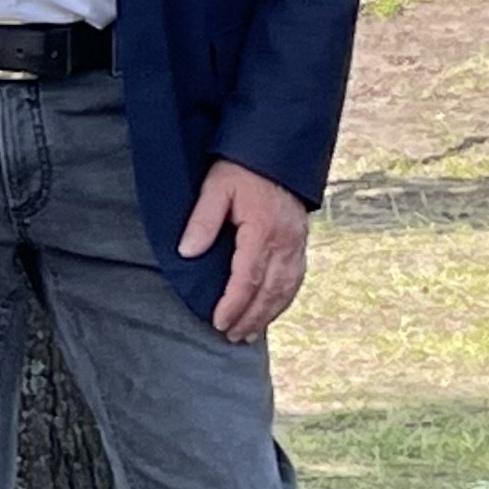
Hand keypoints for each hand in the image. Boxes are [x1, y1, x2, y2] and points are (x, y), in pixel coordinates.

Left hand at [179, 159, 309, 342]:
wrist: (277, 152)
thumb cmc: (242, 168)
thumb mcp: (216, 187)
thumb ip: (202, 220)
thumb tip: (187, 252)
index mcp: (263, 230)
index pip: (247, 278)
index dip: (233, 304)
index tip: (218, 322)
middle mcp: (285, 242)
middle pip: (269, 291)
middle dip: (250, 318)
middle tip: (231, 337)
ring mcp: (297, 243)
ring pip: (286, 289)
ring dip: (268, 314)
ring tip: (248, 333)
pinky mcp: (301, 242)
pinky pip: (296, 278)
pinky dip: (284, 299)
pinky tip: (271, 310)